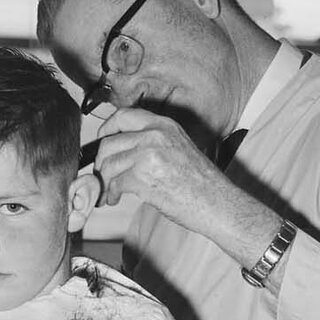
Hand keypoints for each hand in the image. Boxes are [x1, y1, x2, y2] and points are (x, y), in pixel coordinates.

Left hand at [93, 107, 287, 275]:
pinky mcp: (142, 177)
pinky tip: (116, 199)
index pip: (123, 115)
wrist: (218, 204)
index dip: (107, 129)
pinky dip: (111, 194)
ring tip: (110, 192)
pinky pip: (115, 183)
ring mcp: (148, 154)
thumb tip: (125, 151)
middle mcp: (155, 135)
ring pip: (109, 164)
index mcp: (165, 126)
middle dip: (101, 162)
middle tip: (102, 175)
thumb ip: (154, 143)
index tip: (103, 141)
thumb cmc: (204, 185)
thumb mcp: (180, 148)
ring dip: (105, 181)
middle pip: (110, 142)